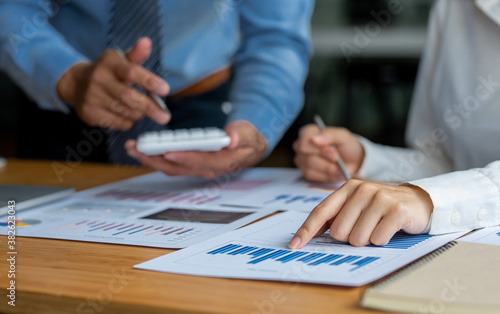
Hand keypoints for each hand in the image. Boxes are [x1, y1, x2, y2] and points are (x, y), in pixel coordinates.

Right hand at [56, 37, 169, 129]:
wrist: (76, 84)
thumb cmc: (108, 72)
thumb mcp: (120, 60)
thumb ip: (136, 54)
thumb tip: (147, 42)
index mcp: (109, 62)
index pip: (131, 72)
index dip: (150, 82)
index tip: (165, 90)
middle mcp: (98, 78)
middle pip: (129, 97)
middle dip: (150, 108)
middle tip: (164, 117)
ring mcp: (92, 96)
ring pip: (126, 112)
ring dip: (139, 114)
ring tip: (140, 109)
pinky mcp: (89, 112)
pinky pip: (118, 123)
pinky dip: (128, 122)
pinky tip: (126, 115)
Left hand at [124, 120, 267, 177]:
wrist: (248, 147)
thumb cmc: (247, 140)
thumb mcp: (249, 134)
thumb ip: (241, 136)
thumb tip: (231, 139)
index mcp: (222, 162)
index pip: (201, 162)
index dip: (184, 158)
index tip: (169, 152)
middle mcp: (207, 169)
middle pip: (179, 168)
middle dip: (156, 159)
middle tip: (137, 148)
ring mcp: (197, 168)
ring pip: (170, 167)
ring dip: (150, 159)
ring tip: (132, 148)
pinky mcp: (190, 164)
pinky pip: (170, 164)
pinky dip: (154, 157)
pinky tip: (142, 150)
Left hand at [288, 180, 432, 247]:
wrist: (417, 201)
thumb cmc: (381, 207)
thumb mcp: (356, 206)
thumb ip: (334, 216)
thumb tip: (307, 235)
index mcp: (347, 188)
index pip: (321, 212)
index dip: (306, 230)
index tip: (294, 245)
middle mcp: (361, 189)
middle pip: (339, 231)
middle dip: (350, 237)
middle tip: (365, 228)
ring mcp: (380, 198)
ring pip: (357, 238)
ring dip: (367, 240)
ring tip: (377, 227)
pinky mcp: (396, 210)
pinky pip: (377, 239)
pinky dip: (382, 240)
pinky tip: (389, 229)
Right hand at [293, 124, 364, 182]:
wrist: (352, 161)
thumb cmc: (345, 146)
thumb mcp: (343, 136)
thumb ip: (329, 134)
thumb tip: (313, 139)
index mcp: (308, 132)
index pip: (304, 144)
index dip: (319, 150)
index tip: (334, 151)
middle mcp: (301, 146)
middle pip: (307, 158)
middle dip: (326, 161)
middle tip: (338, 159)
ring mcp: (302, 160)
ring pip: (310, 169)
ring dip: (328, 169)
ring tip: (338, 166)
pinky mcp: (305, 172)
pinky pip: (313, 177)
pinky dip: (326, 175)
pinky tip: (333, 171)